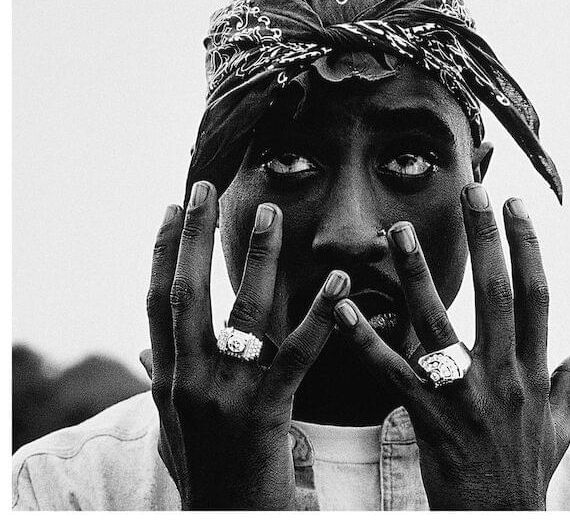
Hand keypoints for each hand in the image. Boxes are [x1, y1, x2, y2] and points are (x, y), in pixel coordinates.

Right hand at [142, 181, 347, 509]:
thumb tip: (141, 352)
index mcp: (166, 378)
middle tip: (206, 187)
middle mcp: (186, 380)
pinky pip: (296, 353)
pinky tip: (340, 282)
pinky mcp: (265, 411)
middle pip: (186, 293)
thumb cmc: (205, 470)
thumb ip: (157, 383)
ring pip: (241, 312)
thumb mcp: (171, 427)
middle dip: (195, 236)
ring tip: (272, 213)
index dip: (164, 250)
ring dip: (258, 258)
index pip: (157, 300)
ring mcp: (223, 395)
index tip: (174, 208)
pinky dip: (321, 315)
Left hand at [332, 183, 569, 509]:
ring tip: (398, 230)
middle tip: (470, 190)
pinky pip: (391, 372)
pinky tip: (343, 308)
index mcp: (535, 372)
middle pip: (496, 294)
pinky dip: (365, 339)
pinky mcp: (427, 418)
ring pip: (438, 324)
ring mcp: (464, 397)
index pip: (537, 295)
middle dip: (484, 238)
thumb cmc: (527, 470)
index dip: (528, 246)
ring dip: (417, 274)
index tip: (517, 204)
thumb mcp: (561, 427)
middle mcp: (504, 377)